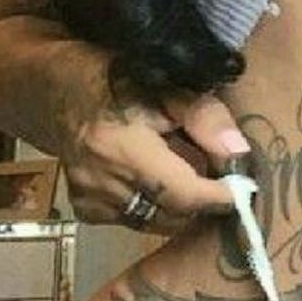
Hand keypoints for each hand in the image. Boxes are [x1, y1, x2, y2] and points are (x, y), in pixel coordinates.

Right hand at [55, 51, 251, 232]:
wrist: (57, 88)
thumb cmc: (116, 78)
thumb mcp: (165, 85)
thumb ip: (204, 118)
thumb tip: (238, 154)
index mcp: (120, 147)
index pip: (180, 192)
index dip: (217, 196)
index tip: (244, 190)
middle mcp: (100, 182)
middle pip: (172, 213)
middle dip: (203, 201)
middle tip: (221, 177)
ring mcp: (89, 200)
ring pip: (156, 222)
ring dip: (180, 205)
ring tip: (188, 172)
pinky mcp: (85, 211)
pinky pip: (135, 220)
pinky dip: (155, 207)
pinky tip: (156, 179)